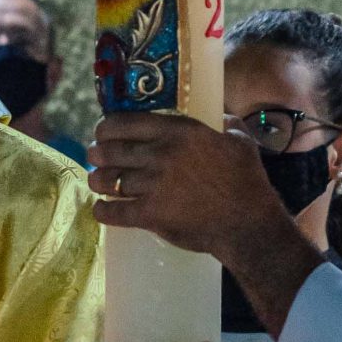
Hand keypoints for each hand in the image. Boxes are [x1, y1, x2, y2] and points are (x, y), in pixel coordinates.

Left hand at [89, 112, 323, 337]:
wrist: (247, 224)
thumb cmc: (247, 181)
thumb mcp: (240, 142)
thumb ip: (227, 124)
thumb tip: (221, 117)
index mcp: (179, 131)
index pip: (127, 122)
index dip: (107, 127)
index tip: (102, 131)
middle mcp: (161, 154)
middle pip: (112, 150)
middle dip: (97, 153)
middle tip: (94, 156)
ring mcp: (153, 185)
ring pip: (110, 180)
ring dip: (97, 180)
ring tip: (96, 181)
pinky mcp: (150, 214)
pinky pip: (115, 211)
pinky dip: (103, 211)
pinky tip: (101, 210)